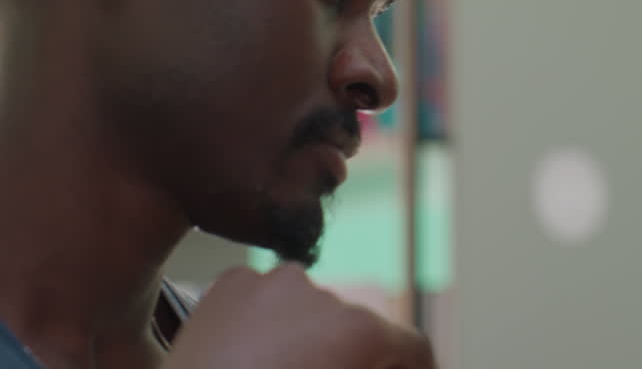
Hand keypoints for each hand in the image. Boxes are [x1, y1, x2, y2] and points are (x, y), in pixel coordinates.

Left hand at [163, 263, 435, 368]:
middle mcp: (319, 290)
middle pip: (358, 326)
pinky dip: (267, 326)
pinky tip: (251, 360)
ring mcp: (270, 281)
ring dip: (309, 339)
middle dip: (354, 358)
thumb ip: (370, 366)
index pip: (412, 347)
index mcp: (355, 329)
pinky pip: (266, 302)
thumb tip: (393, 360)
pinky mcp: (229, 283)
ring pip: (310, 310)